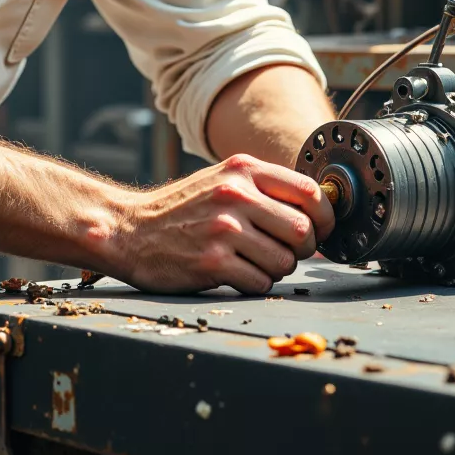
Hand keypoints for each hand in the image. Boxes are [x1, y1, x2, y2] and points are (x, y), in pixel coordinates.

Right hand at [122, 153, 336, 294]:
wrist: (129, 231)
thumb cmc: (180, 209)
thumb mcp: (221, 180)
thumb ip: (264, 189)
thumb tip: (318, 211)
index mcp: (242, 170)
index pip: (309, 191)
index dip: (324, 216)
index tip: (319, 229)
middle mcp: (235, 195)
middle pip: (303, 231)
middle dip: (302, 249)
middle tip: (283, 251)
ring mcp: (223, 229)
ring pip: (285, 262)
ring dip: (276, 269)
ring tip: (252, 261)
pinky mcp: (212, 263)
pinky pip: (261, 283)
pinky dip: (255, 284)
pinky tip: (235, 273)